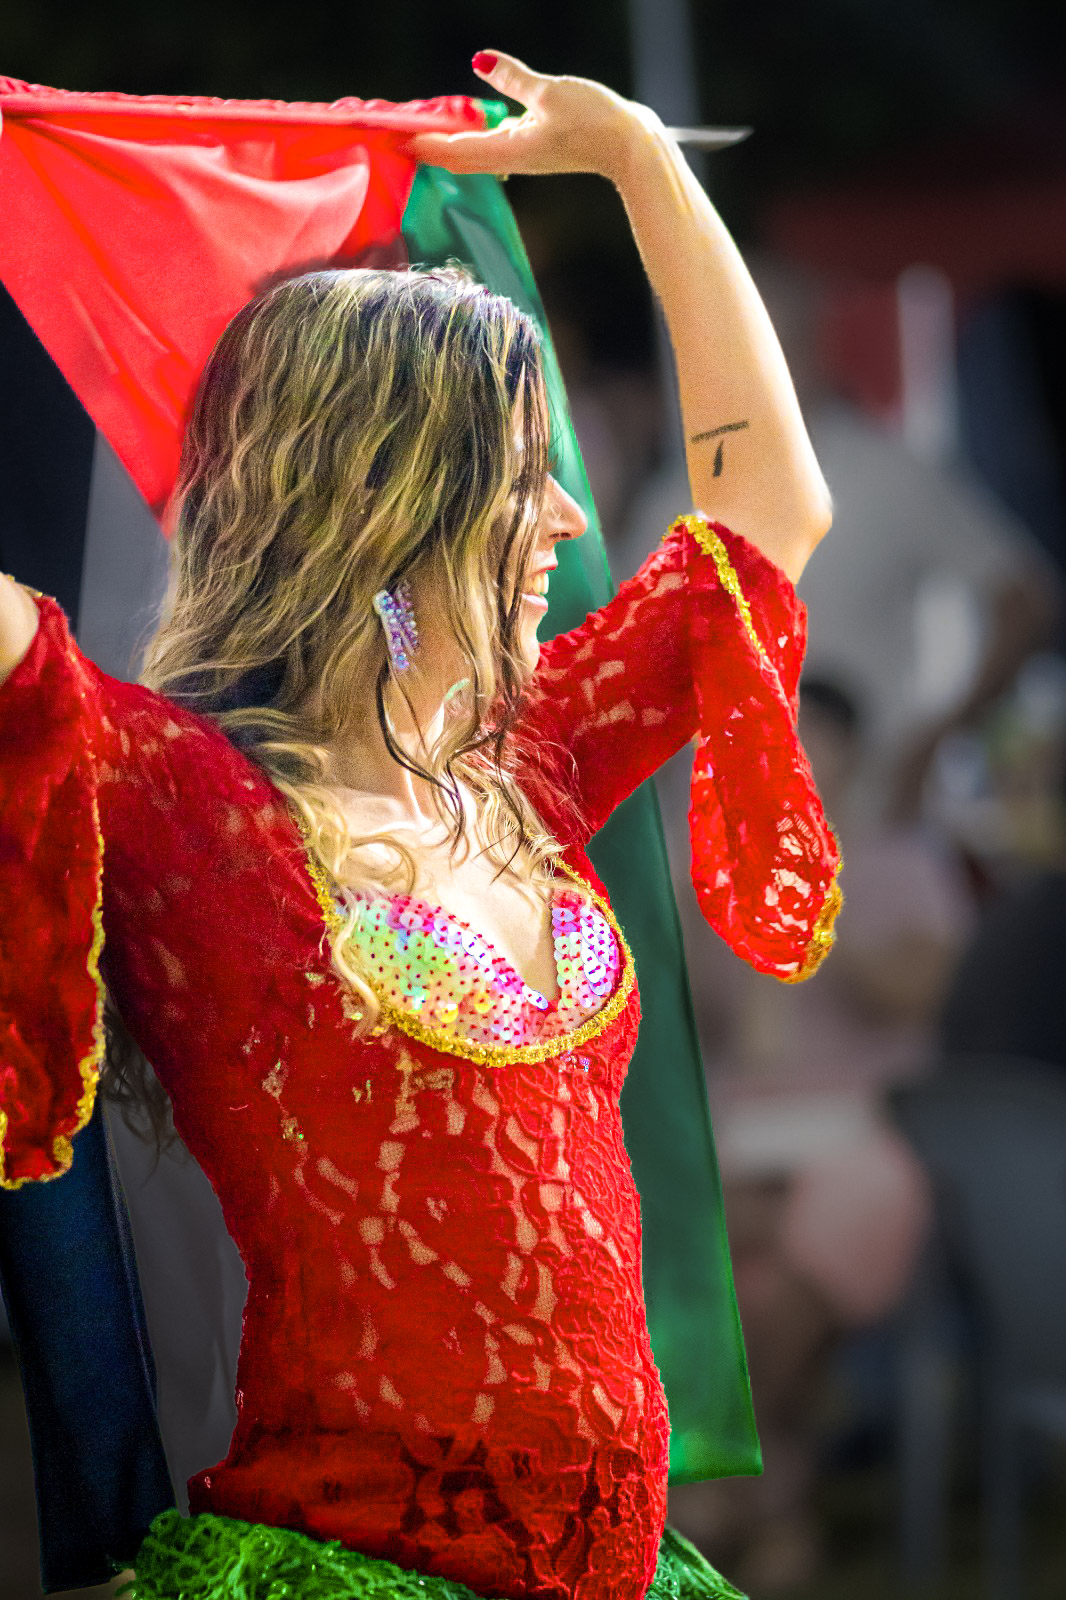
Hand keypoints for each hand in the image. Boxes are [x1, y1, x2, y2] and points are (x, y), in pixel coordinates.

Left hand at [400, 51, 655, 185]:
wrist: (629, 147)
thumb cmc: (592, 122)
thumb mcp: (548, 91)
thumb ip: (512, 77)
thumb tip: (479, 60)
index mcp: (508, 150)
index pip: (453, 151)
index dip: (423, 145)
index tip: (395, 140)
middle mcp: (510, 158)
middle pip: (457, 157)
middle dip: (429, 146)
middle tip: (399, 134)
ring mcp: (522, 156)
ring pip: (473, 152)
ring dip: (448, 143)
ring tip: (423, 129)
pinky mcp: (533, 149)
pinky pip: (491, 145)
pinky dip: (472, 137)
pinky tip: (466, 125)